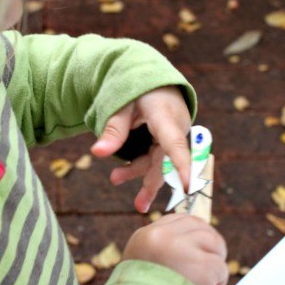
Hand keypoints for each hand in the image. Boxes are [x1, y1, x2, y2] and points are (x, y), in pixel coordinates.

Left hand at [90, 86, 191, 212]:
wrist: (152, 79)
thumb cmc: (137, 88)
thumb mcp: (121, 105)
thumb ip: (113, 129)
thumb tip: (97, 153)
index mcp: (166, 117)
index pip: (175, 145)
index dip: (181, 167)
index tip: (187, 187)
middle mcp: (175, 128)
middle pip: (165, 161)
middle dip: (151, 183)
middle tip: (139, 206)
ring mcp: (173, 135)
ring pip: (158, 162)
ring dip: (138, 173)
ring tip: (114, 179)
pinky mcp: (168, 140)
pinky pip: (156, 158)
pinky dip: (140, 167)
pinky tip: (121, 174)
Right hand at [123, 214, 227, 284]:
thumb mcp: (143, 264)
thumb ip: (162, 248)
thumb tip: (189, 238)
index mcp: (146, 236)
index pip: (180, 219)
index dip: (196, 231)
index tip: (201, 246)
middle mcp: (162, 237)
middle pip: (200, 228)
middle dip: (212, 245)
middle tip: (212, 264)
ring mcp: (181, 248)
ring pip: (214, 244)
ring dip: (216, 264)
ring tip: (208, 283)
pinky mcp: (200, 266)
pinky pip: (221, 268)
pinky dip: (219, 283)